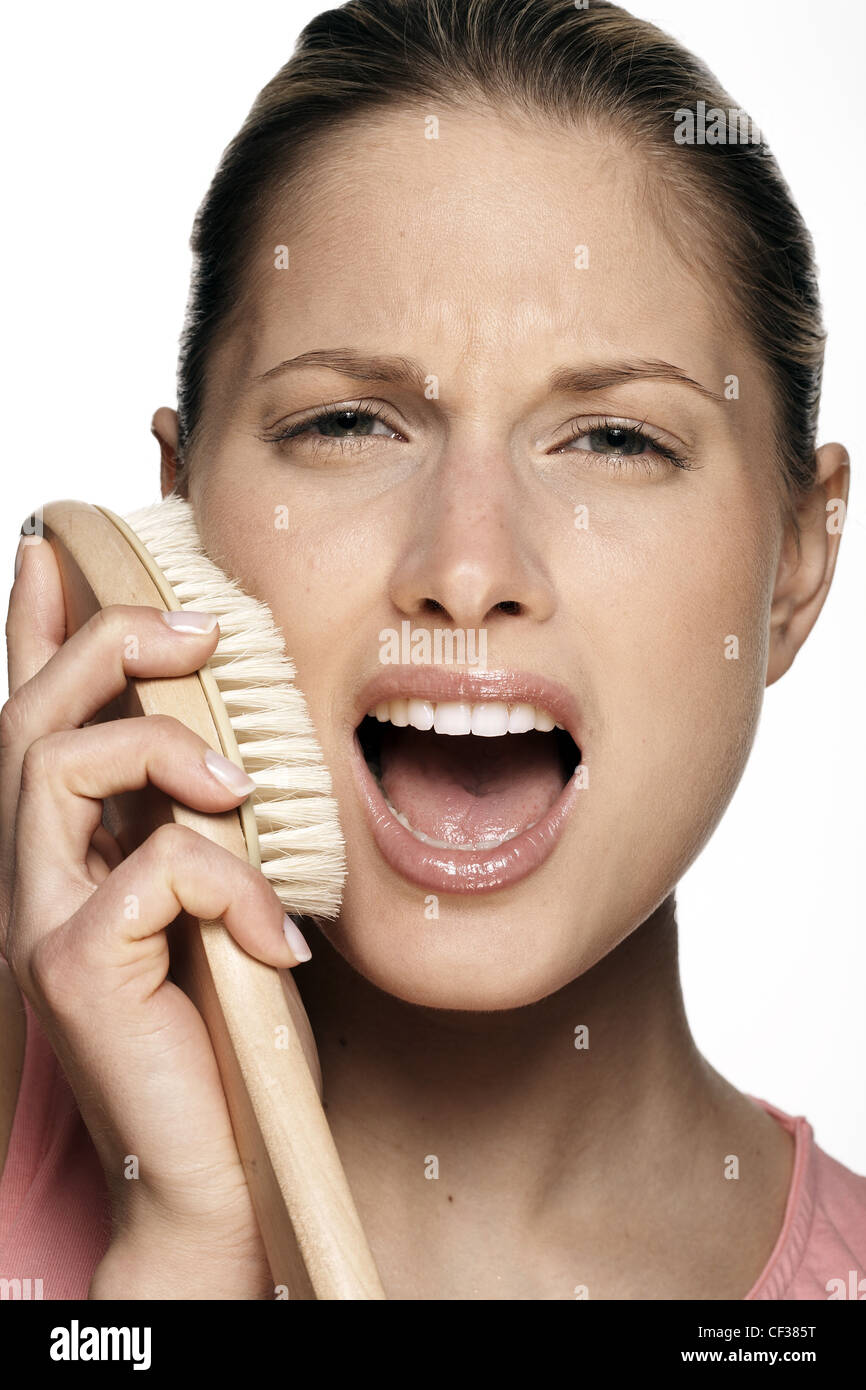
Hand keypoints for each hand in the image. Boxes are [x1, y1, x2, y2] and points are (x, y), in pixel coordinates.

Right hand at [1, 533, 308, 1297]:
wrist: (217, 1166)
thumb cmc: (229, 1027)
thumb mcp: (222, 899)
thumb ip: (207, 823)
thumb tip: (235, 747)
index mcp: (72, 849)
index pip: (37, 716)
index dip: (36, 624)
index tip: (57, 542)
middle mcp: (36, 874)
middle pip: (34, 715)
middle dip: (109, 644)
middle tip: (199, 630)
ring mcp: (37, 918)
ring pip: (58, 764)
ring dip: (164, 750)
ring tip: (240, 787)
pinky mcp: (68, 965)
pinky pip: (151, 866)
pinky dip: (228, 883)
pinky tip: (271, 937)